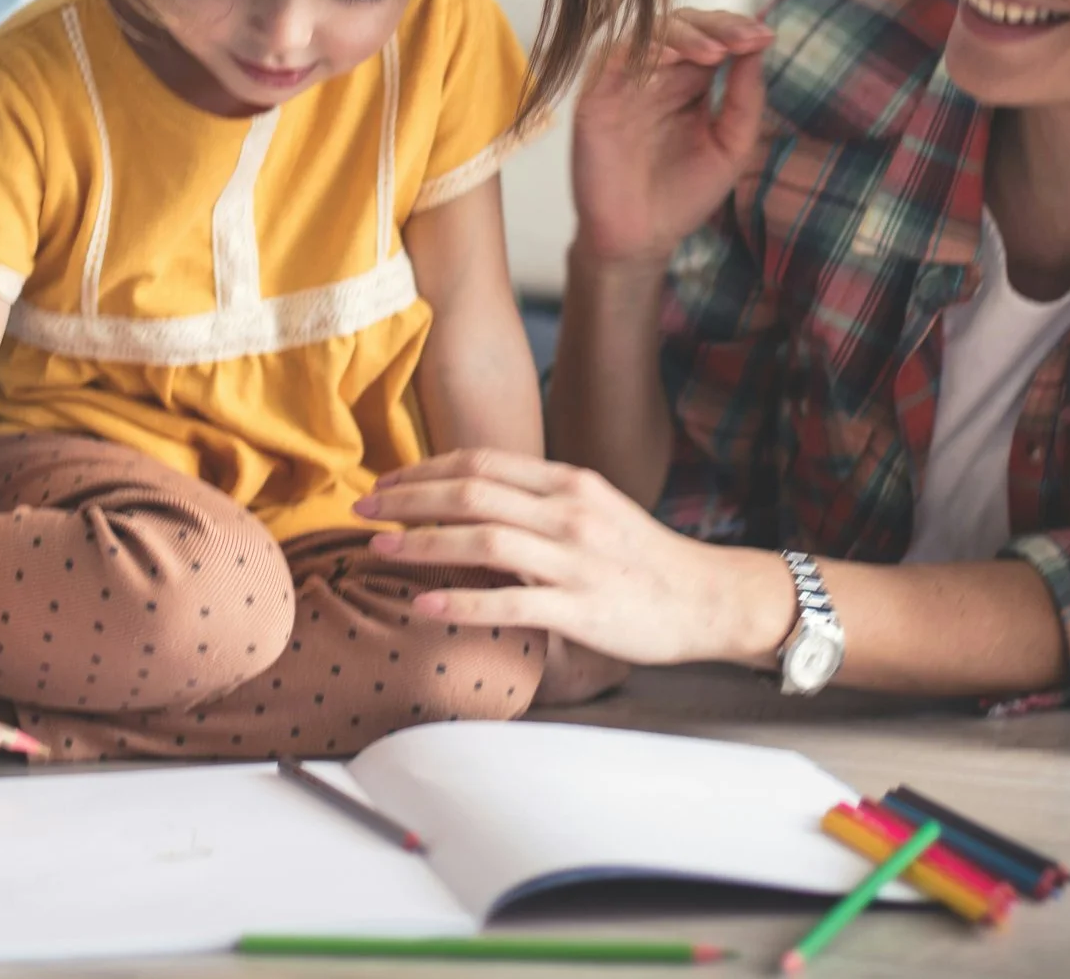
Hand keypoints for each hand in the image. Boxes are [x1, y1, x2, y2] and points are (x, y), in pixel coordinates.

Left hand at [355, 450, 785, 668]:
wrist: (709, 599)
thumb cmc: (643, 559)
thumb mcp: (593, 509)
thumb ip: (539, 501)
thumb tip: (475, 500)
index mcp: (568, 482)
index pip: (481, 462)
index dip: (424, 470)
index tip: (385, 484)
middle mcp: (569, 512)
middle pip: (472, 491)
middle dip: (408, 499)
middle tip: (361, 511)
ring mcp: (576, 560)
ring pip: (483, 540)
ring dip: (423, 543)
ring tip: (378, 550)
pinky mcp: (582, 608)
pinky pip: (511, 603)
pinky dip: (462, 602)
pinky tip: (423, 605)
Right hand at [570, 10, 772, 269]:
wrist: (640, 238)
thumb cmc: (683, 197)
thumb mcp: (731, 147)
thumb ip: (745, 100)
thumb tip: (758, 49)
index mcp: (690, 85)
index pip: (712, 38)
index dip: (737, 30)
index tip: (764, 36)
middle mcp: (657, 77)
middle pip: (684, 26)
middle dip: (718, 25)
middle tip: (745, 37)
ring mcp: (626, 83)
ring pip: (650, 33)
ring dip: (685, 35)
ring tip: (715, 51)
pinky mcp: (597, 96)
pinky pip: (614, 57)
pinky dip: (642, 50)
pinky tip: (672, 59)